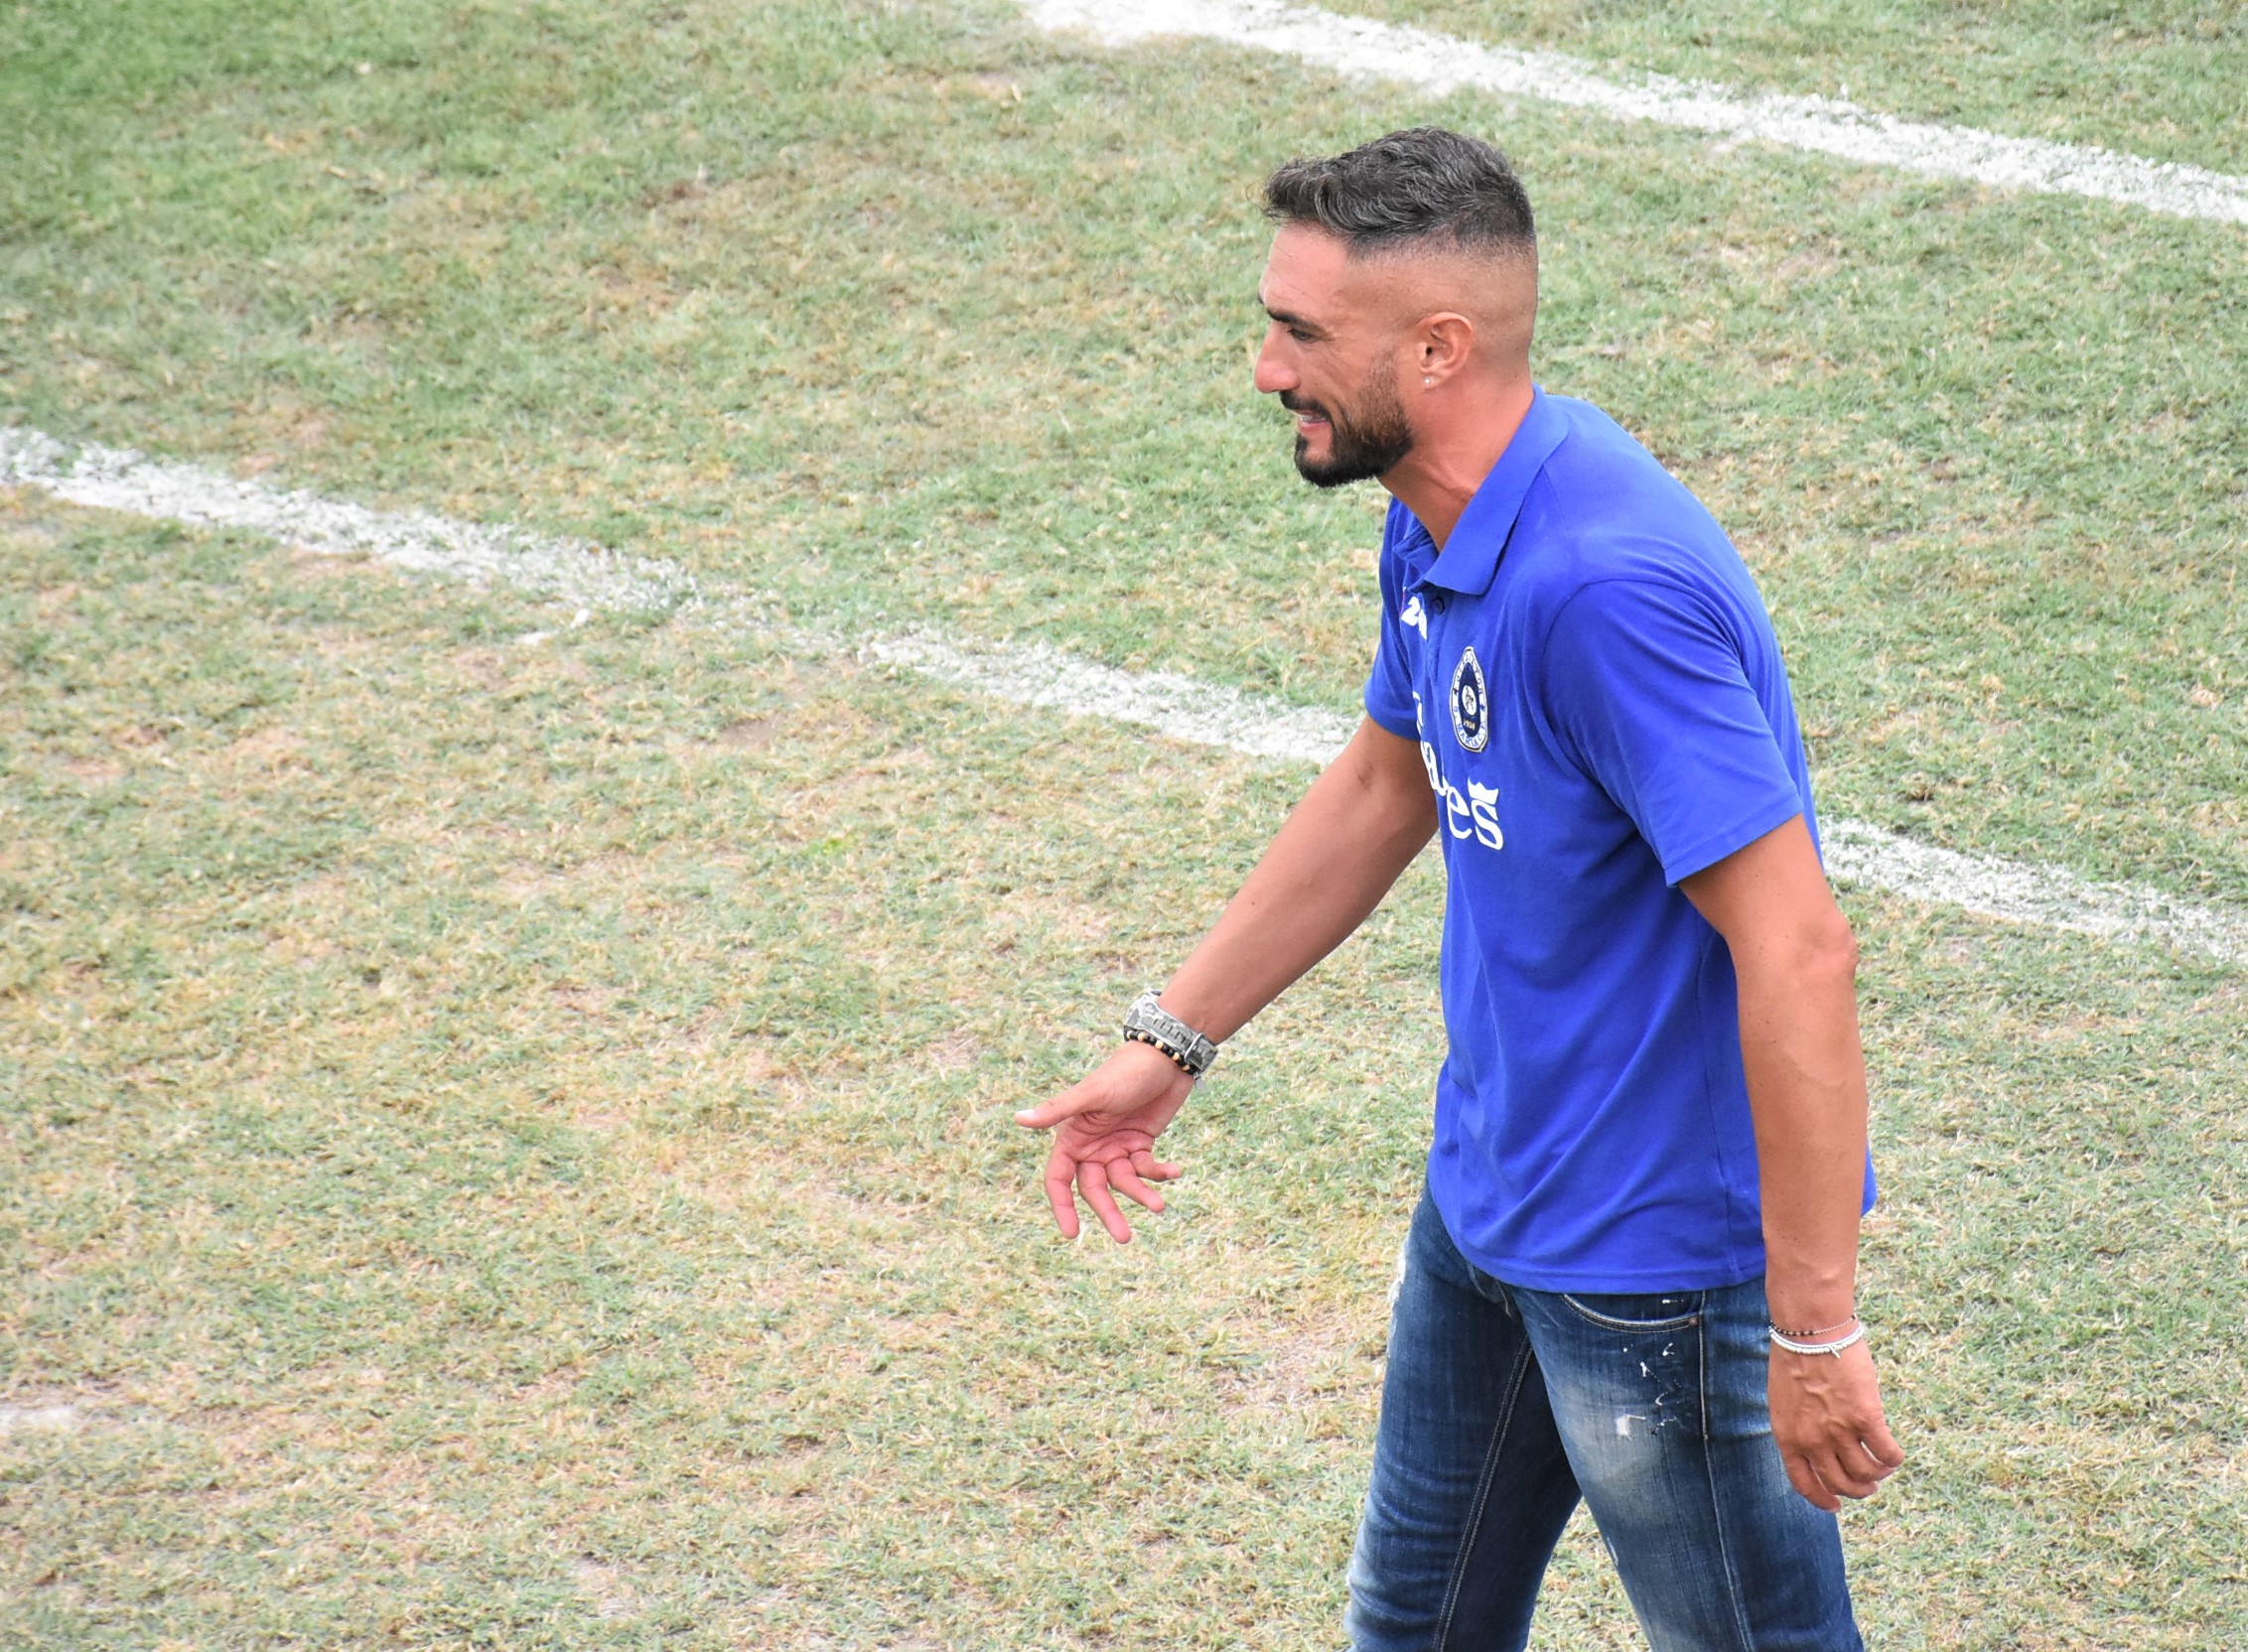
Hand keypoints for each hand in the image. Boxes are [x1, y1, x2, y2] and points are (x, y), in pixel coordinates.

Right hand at [1014, 1042, 1192, 1242]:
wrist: (1164, 1057)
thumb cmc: (1123, 1072)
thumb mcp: (1092, 1094)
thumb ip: (1057, 1110)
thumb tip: (1018, 1118)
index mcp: (1073, 1136)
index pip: (1059, 1179)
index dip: (1063, 1206)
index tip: (1072, 1234)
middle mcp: (1092, 1145)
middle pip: (1094, 1189)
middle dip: (1109, 1212)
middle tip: (1124, 1236)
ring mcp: (1117, 1146)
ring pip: (1124, 1182)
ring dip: (1141, 1194)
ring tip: (1159, 1205)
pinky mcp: (1141, 1143)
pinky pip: (1147, 1168)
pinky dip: (1159, 1173)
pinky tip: (1174, 1171)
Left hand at [1767, 1339, 1903, 1510]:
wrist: (1811, 1331)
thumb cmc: (1796, 1358)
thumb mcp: (1784, 1401)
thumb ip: (1798, 1428)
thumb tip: (1819, 1450)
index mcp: (1787, 1437)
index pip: (1803, 1483)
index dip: (1821, 1499)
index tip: (1836, 1506)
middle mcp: (1812, 1441)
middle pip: (1840, 1484)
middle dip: (1857, 1490)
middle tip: (1868, 1485)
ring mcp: (1839, 1432)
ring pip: (1866, 1474)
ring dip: (1878, 1476)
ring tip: (1882, 1467)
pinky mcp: (1866, 1419)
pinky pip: (1887, 1454)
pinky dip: (1894, 1459)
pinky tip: (1895, 1454)